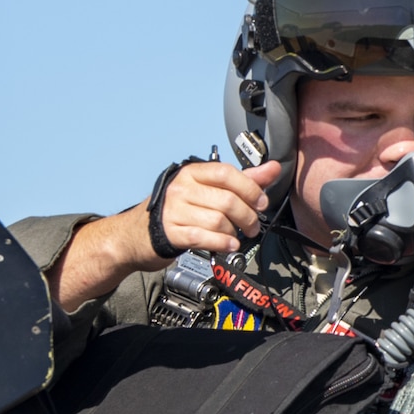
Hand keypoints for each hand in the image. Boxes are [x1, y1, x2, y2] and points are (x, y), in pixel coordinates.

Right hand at [154, 160, 282, 255]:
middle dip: (248, 216)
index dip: (250, 189)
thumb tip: (273, 168)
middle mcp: (181, 188)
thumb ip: (244, 179)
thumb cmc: (181, 208)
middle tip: (253, 225)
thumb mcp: (210, 189)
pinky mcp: (171, 232)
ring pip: (218, 220)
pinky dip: (222, 243)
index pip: (226, 173)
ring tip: (237, 235)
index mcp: (193, 173)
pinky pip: (203, 237)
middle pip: (227, 200)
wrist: (140, 232)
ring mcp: (174, 210)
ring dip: (235, 232)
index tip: (261, 202)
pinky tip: (230, 245)